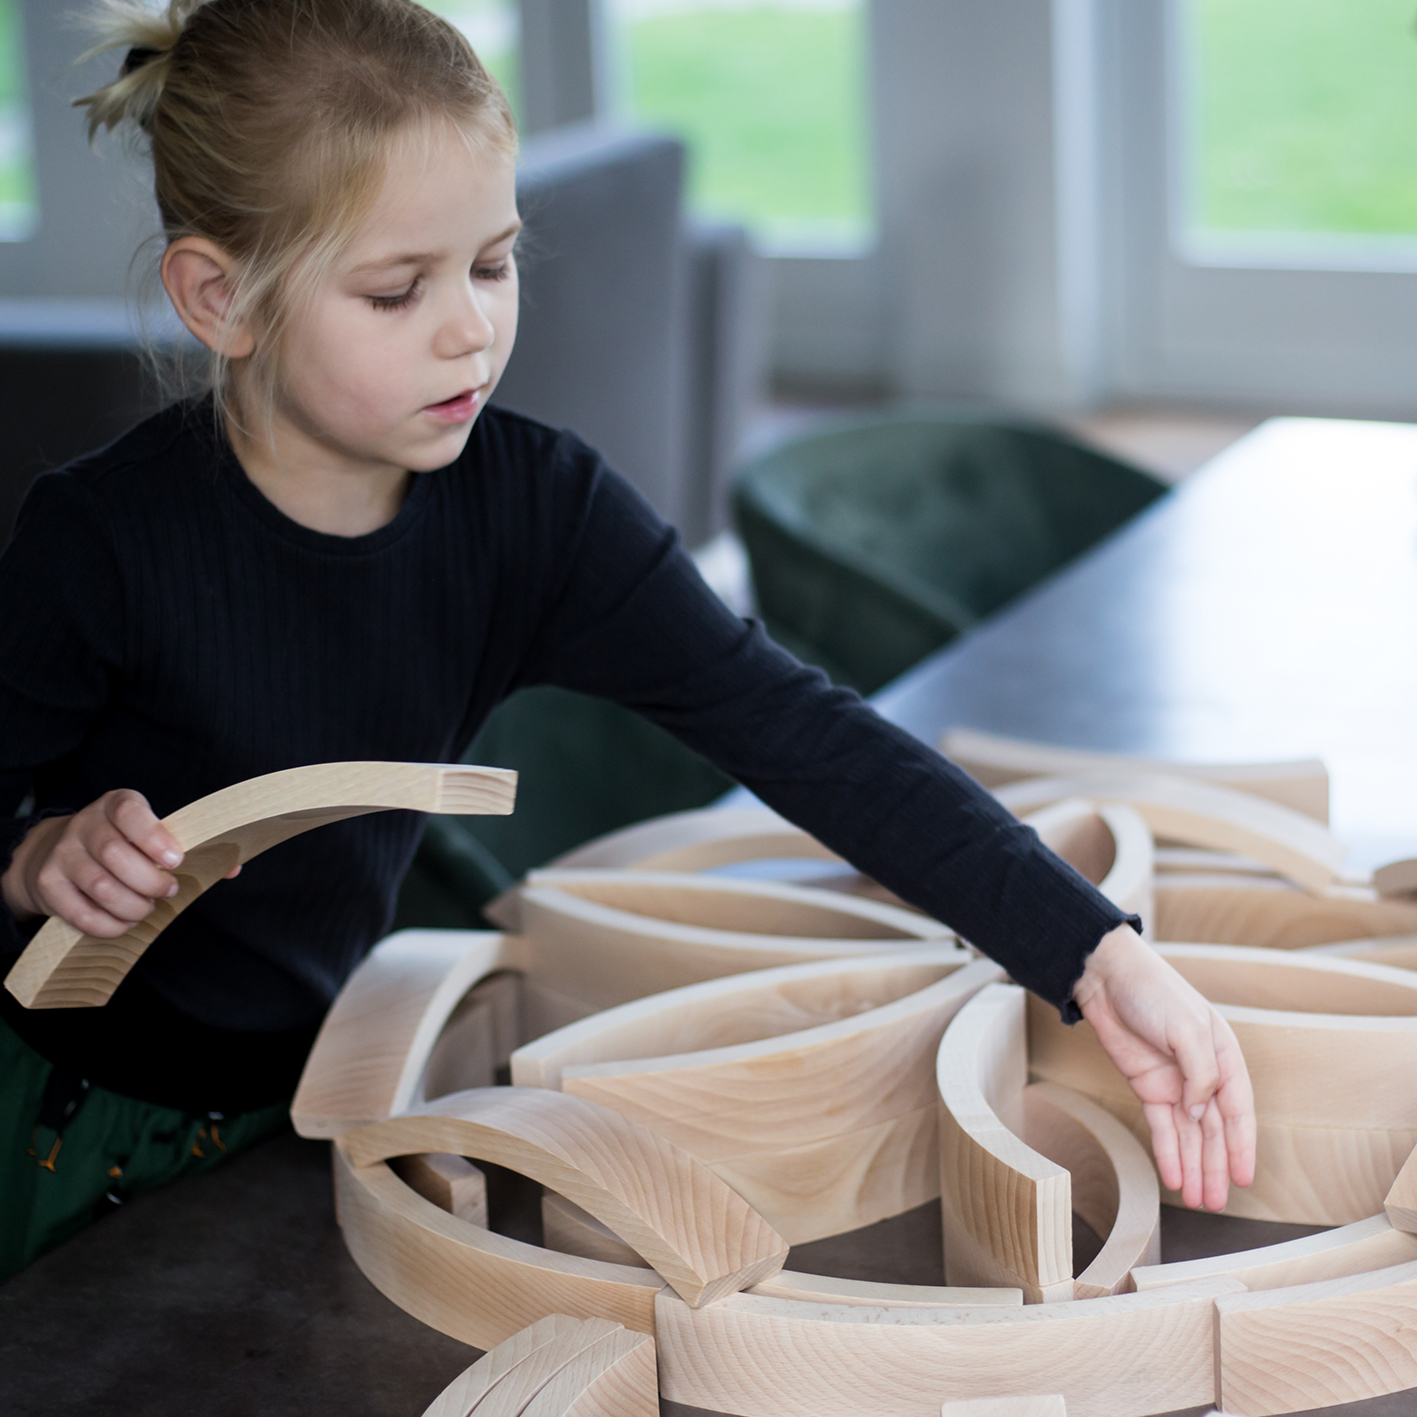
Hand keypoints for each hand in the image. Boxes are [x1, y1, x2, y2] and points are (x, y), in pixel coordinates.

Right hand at [0, 789, 233, 937]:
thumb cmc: (120, 843)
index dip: (155, 838)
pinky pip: (82, 913)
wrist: (52, 851)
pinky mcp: (48, 885)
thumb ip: (190, 847)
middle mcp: (84, 825)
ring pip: (101, 887)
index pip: (130, 813)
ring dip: (134, 906)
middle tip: (169, 890)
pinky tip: (125, 921)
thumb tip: (233, 868)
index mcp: (115, 805)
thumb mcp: (148, 833)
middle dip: (151, 882)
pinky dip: (111, 925)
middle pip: (116, 856)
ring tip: (147, 907)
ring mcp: (62, 855)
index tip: (177, 860)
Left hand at [1072, 924, 1254, 1210]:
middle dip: (1216, 1168)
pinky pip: (1162, 1127)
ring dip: (1194, 1167)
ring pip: (1189, 1135)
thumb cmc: (1154, 993)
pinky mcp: (1147, 1086)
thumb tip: (1202, 1114)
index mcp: (1225, 1057)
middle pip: (1213, 1131)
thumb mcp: (1187, 1028)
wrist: (1107, 978)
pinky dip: (1168, 1152)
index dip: (1242, 1146)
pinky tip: (1173, 1177)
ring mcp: (1175, 1083)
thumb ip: (1201, 1074)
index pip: (1238, 1111)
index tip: (1244, 1179)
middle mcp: (1203, 1075)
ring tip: (1198, 1201)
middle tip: (1217, 1205)